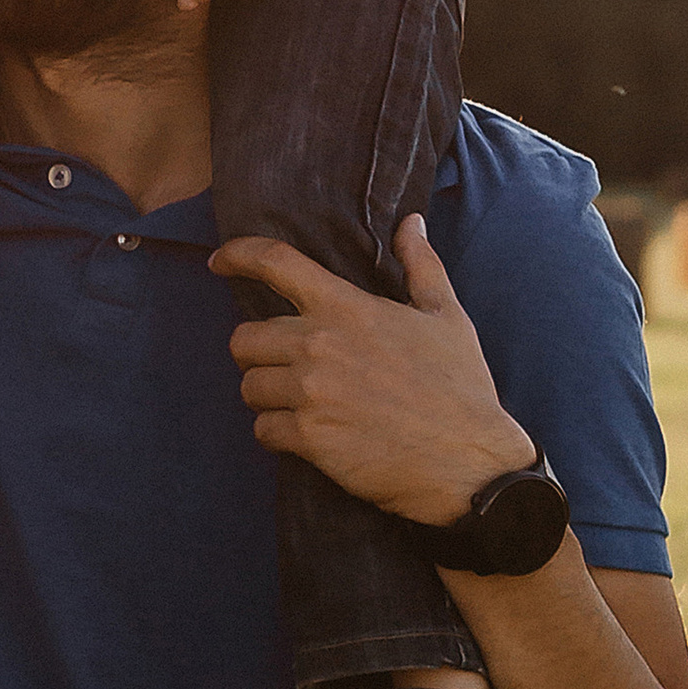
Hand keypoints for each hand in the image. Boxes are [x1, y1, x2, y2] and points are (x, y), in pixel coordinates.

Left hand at [209, 216, 536, 524]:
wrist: (470, 466)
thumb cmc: (460, 388)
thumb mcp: (446, 317)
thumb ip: (421, 265)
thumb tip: (411, 222)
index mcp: (347, 308)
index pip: (275, 263)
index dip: (238, 255)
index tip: (218, 260)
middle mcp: (319, 345)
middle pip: (244, 338)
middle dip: (259, 353)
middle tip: (286, 367)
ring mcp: (310, 393)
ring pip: (249, 386)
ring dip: (267, 395)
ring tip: (300, 403)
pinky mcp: (309, 437)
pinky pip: (262, 429)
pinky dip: (276, 433)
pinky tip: (306, 435)